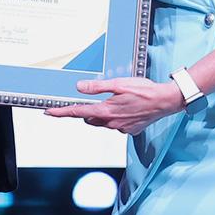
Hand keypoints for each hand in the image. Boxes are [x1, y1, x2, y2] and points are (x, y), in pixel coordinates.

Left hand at [44, 77, 181, 134]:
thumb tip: (79, 88)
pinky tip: (127, 108)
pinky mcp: (130, 130)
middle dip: (86, 111)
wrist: (166, 101)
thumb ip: (97, 87)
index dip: (61, 112)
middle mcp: (111, 123)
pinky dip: (117, 118)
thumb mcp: (118, 83)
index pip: (77, 112)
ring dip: (102, 114)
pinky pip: (116, 125)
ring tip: (115, 101)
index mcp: (106, 110)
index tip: (49, 112)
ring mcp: (121, 129)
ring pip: (103, 122)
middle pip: (89, 118)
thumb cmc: (144, 90)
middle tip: (93, 99)